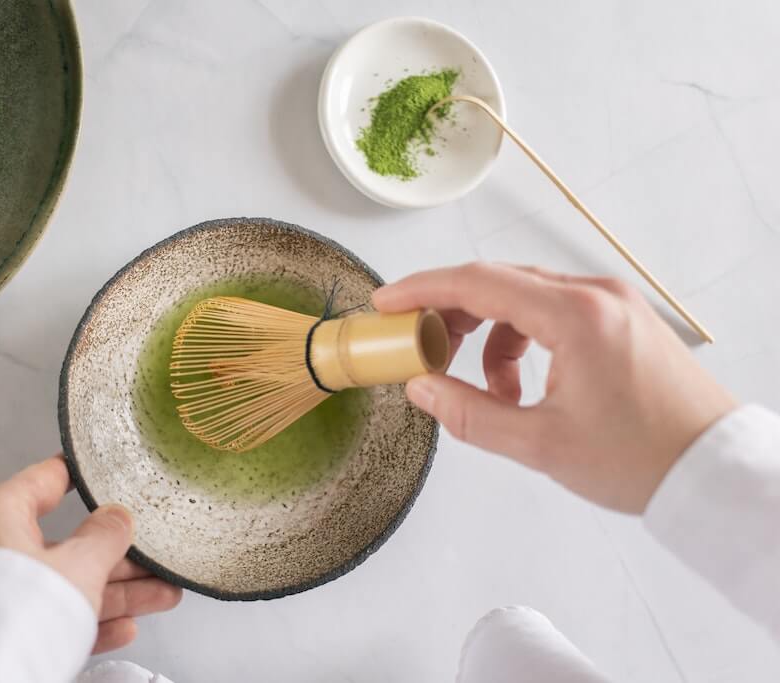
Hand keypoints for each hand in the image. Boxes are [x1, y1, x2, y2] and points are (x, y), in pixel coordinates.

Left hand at [0, 456, 182, 652]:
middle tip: (153, 558)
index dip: (86, 478)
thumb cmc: (11, 616)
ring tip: (160, 596)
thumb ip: (105, 538)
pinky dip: (87, 621)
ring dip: (115, 593)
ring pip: (63, 584)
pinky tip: (124, 628)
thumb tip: (117, 518)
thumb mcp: (77, 567)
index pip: (46, 480)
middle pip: (66, 544)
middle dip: (119, 557)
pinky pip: (49, 616)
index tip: (110, 475)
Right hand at [374, 263, 736, 512]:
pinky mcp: (620, 317)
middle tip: (419, 348)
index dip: (422, 290)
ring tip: (491, 394)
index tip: (385, 304)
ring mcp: (611, 302)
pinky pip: (552, 312)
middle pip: (498, 282)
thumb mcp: (541, 445)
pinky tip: (523, 387)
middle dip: (451, 313)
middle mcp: (595, 294)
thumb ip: (470, 413)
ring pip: (524, 298)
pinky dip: (523, 341)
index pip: (478, 282)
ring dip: (491, 337)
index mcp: (577, 316)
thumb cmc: (641, 459)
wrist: (713, 469)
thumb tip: (420, 388)